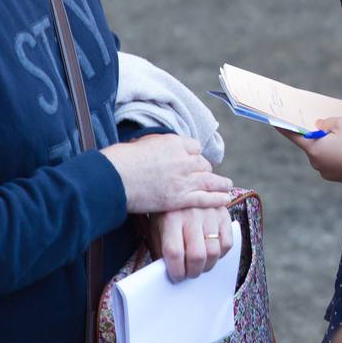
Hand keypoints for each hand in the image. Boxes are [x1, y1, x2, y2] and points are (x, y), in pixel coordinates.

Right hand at [102, 134, 231, 213]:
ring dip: (220, 183)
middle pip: (202, 163)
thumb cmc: (119, 161)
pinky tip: (226, 199)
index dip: (193, 155)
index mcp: (173, 143)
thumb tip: (150, 150)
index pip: (193, 147)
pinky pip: (205, 198)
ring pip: (209, 180)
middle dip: (204, 170)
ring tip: (227, 184)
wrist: (114, 177)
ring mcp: (183, 179)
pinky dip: (217, 199)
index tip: (193, 160)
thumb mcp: (139, 145)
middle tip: (206, 175)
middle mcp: (182, 159)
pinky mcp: (180, 198)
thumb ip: (152, 148)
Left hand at [149, 206, 233, 282]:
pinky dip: (221, 254)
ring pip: (214, 252)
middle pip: (197, 255)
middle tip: (189, 274)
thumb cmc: (166, 213)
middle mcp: (192, 214)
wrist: (182, 185)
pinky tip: (211, 252)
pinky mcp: (224, 214)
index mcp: (170, 218)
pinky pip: (228, 243)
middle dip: (193, 272)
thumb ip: (161, 249)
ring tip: (200, 265)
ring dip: (207, 266)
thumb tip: (167, 273)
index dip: (176, 271)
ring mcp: (210, 213)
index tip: (176, 277)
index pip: (174, 252)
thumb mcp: (156, 228)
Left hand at [279, 116, 341, 183]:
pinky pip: (331, 161)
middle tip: (336, 128)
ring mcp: (325, 172)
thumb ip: (327, 122)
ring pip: (323, 153)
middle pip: (312, 144)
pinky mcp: (335, 177)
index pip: (294, 136)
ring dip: (331, 145)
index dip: (284, 127)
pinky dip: (337, 155)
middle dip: (320, 135)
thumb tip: (320, 126)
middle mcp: (315, 162)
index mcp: (313, 148)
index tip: (274, 122)